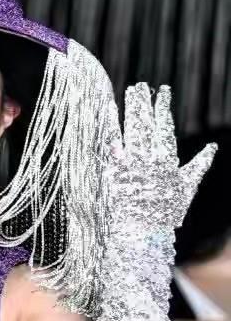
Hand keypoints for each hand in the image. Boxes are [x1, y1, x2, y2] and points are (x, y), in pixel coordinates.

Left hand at [104, 83, 216, 229]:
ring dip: (129, 109)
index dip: (164, 107)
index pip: (165, 127)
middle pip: (146, 124)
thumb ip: (199, 166)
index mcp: (167, 161)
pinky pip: (109, 143)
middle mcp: (149, 160)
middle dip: (144, 103)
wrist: (141, 234)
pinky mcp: (112, 170)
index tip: (163, 91)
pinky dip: (109, 125)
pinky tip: (107, 109)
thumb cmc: (164, 213)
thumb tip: (213, 148)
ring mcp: (130, 164)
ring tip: (128, 91)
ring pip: (130, 129)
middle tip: (141, 86)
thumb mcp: (186, 189)